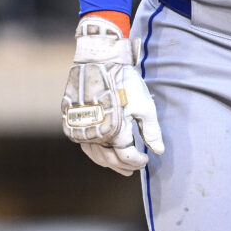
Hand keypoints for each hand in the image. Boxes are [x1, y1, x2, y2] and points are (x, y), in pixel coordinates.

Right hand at [60, 16, 164, 175]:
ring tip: (118, 165)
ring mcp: (79, 129)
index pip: (127, 157)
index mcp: (114, 132)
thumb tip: (159, 152)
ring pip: (94, 153)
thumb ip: (151, 131)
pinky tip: (102, 150)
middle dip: (122, 166)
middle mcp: (94, 134)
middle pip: (109, 159)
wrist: (99, 61)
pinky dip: (94, 150)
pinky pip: (83, 143)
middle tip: (133, 169)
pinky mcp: (71, 121)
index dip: (137, 161)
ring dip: (107, 161)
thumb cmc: (125, 82)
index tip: (146, 160)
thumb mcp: (145, 105)